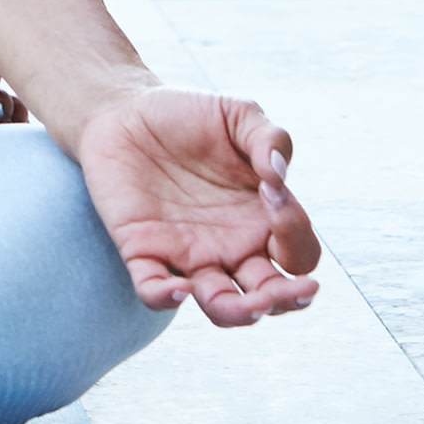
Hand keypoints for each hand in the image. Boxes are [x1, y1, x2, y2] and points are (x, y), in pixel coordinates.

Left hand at [72, 84, 321, 324]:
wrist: (124, 110)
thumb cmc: (188, 115)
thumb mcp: (238, 114)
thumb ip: (269, 137)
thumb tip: (279, 176)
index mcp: (262, 219)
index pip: (298, 253)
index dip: (296, 234)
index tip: (272, 191)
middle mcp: (231, 247)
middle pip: (270, 297)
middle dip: (287, 300)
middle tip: (298, 291)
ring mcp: (188, 255)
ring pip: (221, 307)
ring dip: (239, 314)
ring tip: (251, 305)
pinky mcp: (143, 252)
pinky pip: (155, 291)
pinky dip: (166, 297)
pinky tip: (180, 288)